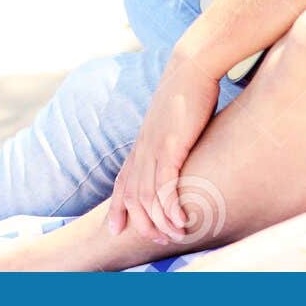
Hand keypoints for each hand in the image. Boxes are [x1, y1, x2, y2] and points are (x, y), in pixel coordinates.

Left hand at [107, 50, 221, 243]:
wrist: (191, 65)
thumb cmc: (188, 89)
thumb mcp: (173, 118)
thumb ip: (172, 136)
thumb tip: (180, 146)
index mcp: (142, 142)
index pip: (122, 180)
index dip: (117, 206)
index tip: (114, 228)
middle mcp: (143, 148)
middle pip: (132, 195)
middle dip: (141, 222)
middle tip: (158, 241)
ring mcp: (154, 147)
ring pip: (147, 196)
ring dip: (160, 221)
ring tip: (174, 236)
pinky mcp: (170, 146)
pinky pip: (165, 186)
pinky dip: (170, 208)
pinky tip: (180, 220)